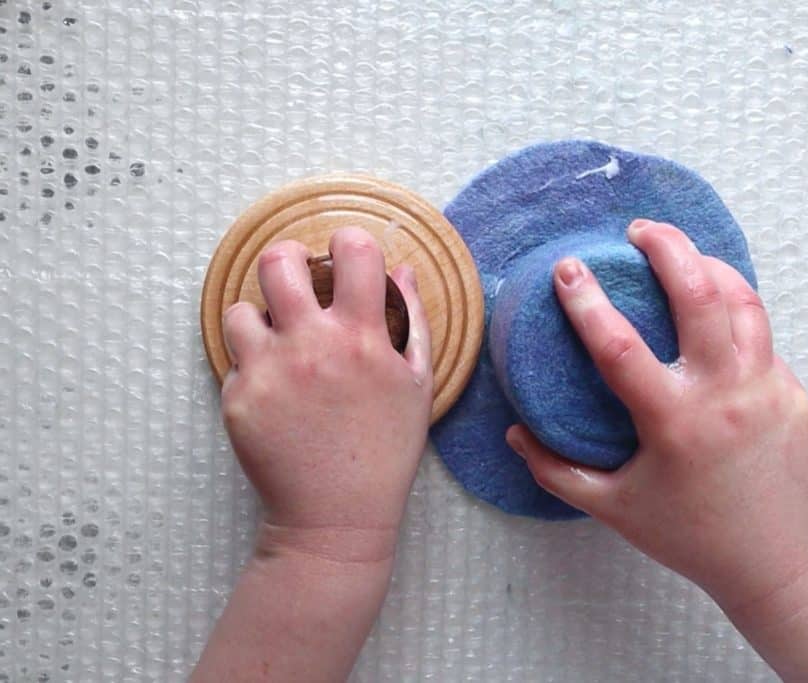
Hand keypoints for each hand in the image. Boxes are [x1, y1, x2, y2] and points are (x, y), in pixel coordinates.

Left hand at [220, 227, 432, 562]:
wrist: (335, 517)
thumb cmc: (384, 451)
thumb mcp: (416, 385)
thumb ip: (412, 321)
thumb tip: (402, 270)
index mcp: (361, 337)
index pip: (352, 250)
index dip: (349, 242)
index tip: (347, 254)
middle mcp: (310, 345)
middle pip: (276, 261)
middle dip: (287, 260)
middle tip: (296, 279)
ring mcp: (267, 372)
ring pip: (240, 309)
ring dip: (261, 319)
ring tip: (281, 344)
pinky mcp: (237, 399)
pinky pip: (235, 361)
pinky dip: (254, 368)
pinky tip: (278, 395)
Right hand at [506, 219, 807, 612]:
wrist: (781, 564)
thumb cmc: (693, 538)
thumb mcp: (615, 510)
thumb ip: (557, 471)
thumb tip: (516, 434)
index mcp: (676, 423)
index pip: (619, 346)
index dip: (587, 302)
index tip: (568, 269)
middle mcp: (726, 395)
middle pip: (701, 294)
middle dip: (668, 247)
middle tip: (639, 231)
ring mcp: (768, 389)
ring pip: (744, 302)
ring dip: (710, 267)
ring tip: (681, 255)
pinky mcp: (793, 394)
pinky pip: (762, 338)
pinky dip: (735, 314)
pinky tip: (713, 315)